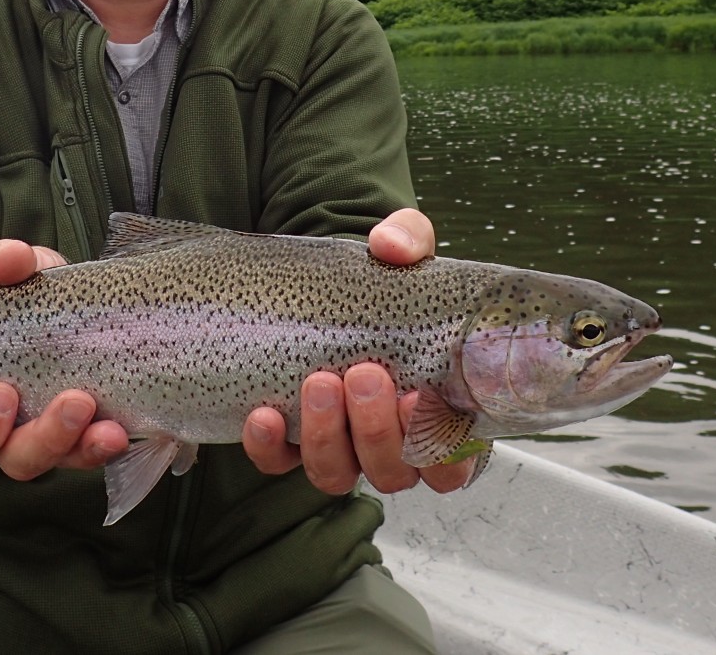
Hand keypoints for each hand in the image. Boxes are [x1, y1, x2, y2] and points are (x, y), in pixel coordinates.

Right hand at [0, 239, 128, 478]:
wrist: (59, 303)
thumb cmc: (21, 297)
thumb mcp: (15, 276)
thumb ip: (9, 265)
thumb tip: (10, 258)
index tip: (1, 392)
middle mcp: (6, 435)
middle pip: (14, 458)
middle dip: (42, 436)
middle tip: (71, 401)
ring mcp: (47, 440)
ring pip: (58, 461)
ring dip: (80, 444)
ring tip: (107, 425)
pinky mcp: (83, 437)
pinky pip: (92, 453)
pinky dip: (105, 445)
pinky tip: (121, 429)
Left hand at [242, 209, 477, 495]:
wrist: (329, 284)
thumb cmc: (383, 281)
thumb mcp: (404, 252)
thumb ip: (408, 239)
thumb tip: (390, 245)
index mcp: (438, 413)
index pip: (451, 462)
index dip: (440, 447)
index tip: (417, 397)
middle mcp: (392, 443)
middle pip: (393, 470)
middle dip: (376, 429)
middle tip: (364, 374)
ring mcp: (340, 447)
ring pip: (338, 474)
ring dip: (327, 437)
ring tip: (320, 382)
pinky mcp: (291, 443)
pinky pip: (280, 462)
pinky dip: (270, 447)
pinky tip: (264, 414)